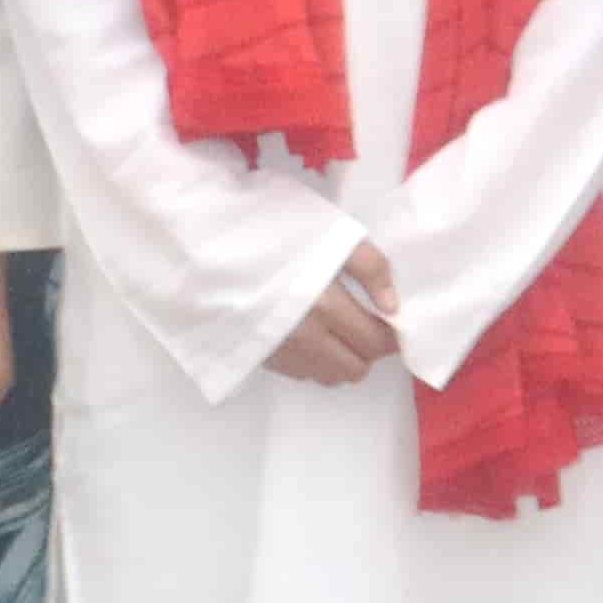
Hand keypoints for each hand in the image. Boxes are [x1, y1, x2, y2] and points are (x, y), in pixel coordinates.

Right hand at [263, 240, 403, 389]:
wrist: (208, 238)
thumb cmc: (271, 226)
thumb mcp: (328, 231)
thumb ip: (369, 266)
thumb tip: (393, 306)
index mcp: (326, 306)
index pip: (375, 344)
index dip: (392, 337)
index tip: (392, 322)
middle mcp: (304, 339)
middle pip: (355, 369)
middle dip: (368, 350)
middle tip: (364, 321)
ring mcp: (279, 352)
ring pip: (328, 377)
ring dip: (340, 358)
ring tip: (333, 326)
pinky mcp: (259, 356)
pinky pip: (300, 373)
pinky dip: (313, 360)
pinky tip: (305, 330)